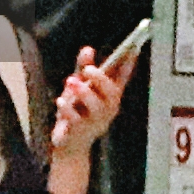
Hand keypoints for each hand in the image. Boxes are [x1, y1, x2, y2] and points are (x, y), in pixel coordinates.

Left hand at [48, 42, 139, 159]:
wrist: (70, 145)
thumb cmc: (77, 112)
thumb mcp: (78, 87)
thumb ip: (83, 68)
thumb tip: (88, 49)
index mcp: (110, 96)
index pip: (123, 78)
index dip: (128, 64)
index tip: (132, 48)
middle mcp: (108, 109)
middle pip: (111, 93)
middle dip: (101, 79)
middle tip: (88, 69)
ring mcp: (96, 122)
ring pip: (96, 106)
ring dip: (83, 93)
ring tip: (71, 82)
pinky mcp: (81, 131)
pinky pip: (75, 119)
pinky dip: (67, 108)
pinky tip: (60, 101)